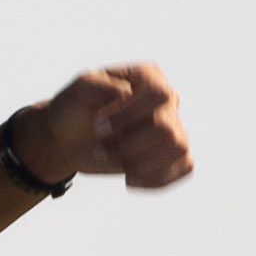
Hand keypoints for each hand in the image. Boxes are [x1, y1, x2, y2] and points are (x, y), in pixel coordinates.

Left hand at [11, 63, 194, 192]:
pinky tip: (130, 179)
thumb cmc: (76, 107)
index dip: (130, 116)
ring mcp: (174, 126)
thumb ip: (101, 84)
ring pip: (178, 148)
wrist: (70, 136)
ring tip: (114, 163)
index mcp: (148, 76)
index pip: (157, 95)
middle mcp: (167, 100)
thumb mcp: (80, 89)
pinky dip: (158, 178)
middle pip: (167, 129)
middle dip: (129, 146)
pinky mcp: (175, 154)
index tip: (98, 129)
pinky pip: (185, 167)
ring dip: (141, 163)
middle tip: (100, 149)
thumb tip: (128, 93)